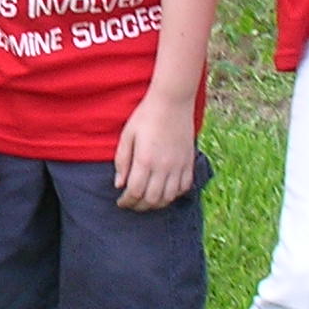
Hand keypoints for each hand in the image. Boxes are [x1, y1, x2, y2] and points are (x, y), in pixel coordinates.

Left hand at [112, 92, 196, 210]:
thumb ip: (122, 161)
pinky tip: (165, 192)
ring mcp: (179, 166)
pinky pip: (184, 187)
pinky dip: (174, 195)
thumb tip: (119, 184)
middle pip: (152, 199)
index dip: (126, 201)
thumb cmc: (146, 116)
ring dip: (156, 204)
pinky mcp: (189, 162)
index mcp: (145, 160)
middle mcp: (163, 167)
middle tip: (131, 204)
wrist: (172, 102)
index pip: (135, 192)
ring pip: (168, 197)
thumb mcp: (127, 135)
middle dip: (139, 206)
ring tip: (146, 202)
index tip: (121, 202)